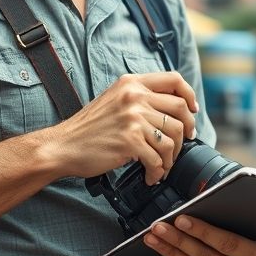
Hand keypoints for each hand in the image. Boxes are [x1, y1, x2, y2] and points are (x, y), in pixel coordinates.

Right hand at [51, 72, 197, 184]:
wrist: (63, 146)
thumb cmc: (88, 128)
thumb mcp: (114, 99)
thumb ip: (139, 97)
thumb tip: (172, 109)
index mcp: (131, 83)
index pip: (174, 80)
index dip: (189, 95)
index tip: (192, 111)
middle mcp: (134, 96)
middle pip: (180, 111)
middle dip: (186, 132)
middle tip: (180, 145)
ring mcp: (132, 118)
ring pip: (172, 138)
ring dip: (171, 157)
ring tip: (161, 166)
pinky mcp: (129, 141)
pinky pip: (158, 159)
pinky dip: (158, 171)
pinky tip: (150, 175)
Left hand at [144, 215, 255, 255]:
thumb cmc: (255, 235)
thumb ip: (239, 211)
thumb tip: (203, 192)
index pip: (229, 243)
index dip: (203, 231)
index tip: (181, 218)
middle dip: (180, 240)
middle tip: (160, 226)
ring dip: (171, 250)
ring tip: (153, 235)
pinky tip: (161, 247)